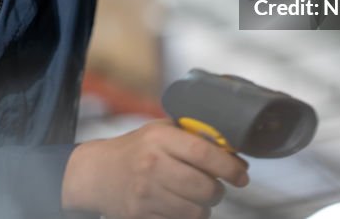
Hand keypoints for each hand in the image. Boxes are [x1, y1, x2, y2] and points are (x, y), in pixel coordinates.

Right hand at [62, 119, 248, 218]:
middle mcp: (152, 164)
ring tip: (195, 197)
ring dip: (203, 207)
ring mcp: (145, 193)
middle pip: (204, 187)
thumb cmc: (137, 149)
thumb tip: (235, 153)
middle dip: (218, 190)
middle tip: (215, 187)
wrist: (97, 173)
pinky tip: (179, 206)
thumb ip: (194, 136)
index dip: (229, 166)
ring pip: (195, 211)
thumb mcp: (161, 131)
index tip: (241, 175)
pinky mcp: (140, 215)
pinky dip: (186, 217)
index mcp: (159, 138)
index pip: (204, 153)